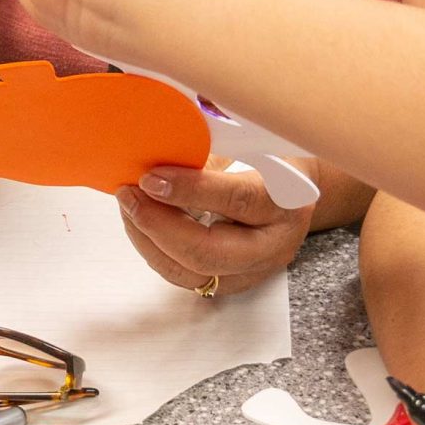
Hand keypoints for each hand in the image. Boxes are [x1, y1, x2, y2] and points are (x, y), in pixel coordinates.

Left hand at [115, 159, 309, 296]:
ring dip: (149, 240)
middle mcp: (274, 245)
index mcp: (288, 201)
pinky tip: (142, 224)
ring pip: (191, 273)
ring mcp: (254, 270)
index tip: (151, 177)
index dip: (189, 190)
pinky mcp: (233, 282)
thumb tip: (162, 147)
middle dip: (158, 226)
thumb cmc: (273, 159)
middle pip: (208, 253)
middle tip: (129, 195)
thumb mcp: (253, 141)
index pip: (237, 201)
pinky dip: (157, 251)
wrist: (294, 194)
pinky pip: (186, 277)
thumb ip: (212, 148)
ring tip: (129, 207)